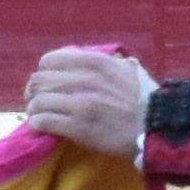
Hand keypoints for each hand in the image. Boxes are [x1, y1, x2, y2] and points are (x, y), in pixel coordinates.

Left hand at [22, 46, 153, 159]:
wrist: (155, 130)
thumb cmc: (146, 101)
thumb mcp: (131, 72)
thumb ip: (112, 63)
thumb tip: (105, 60)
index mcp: (96, 63)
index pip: (51, 60)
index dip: (43, 71)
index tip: (46, 81)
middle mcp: (85, 80)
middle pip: (41, 80)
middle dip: (33, 91)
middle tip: (36, 101)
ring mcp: (80, 104)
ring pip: (39, 101)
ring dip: (33, 109)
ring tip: (36, 115)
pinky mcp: (78, 127)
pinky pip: (44, 121)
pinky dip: (37, 123)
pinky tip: (41, 127)